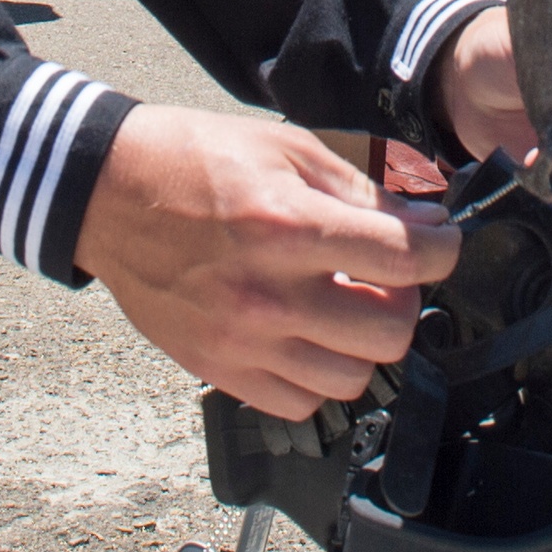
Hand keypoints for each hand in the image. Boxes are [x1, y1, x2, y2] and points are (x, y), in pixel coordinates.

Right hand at [74, 106, 459, 419]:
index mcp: (287, 224)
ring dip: (363, 341)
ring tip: (344, 305)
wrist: (108, 194)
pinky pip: (301, 403)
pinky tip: (307, 335)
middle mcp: (267, 293)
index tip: (443, 241)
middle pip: (389, 332)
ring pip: (351, 377)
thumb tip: (422, 219)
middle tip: (388, 276)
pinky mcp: (218, 369)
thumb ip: (359, 189)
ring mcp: (241, 340)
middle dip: (404, 299)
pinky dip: (318, 375)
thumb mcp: (284, 148)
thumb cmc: (194, 160)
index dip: (443, 248)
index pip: (402, 257)